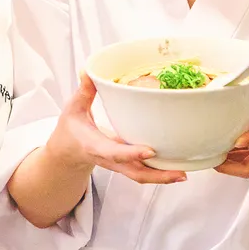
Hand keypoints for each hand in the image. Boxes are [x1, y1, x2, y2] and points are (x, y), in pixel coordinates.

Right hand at [45, 75, 186, 184]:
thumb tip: (89, 71)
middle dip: (157, 176)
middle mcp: (109, 160)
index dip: (132, 153)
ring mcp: (118, 165)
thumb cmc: (70, 131)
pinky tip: (176, 170)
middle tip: (179, 173)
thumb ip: (84, 91)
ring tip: (182, 174)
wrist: (66, 153)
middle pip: (135, 173)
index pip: (115, 152)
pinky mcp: (124, 165)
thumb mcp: (73, 108)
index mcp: (95, 146)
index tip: (150, 150)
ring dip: (162, 177)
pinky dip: (159, 173)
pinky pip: (142, 171)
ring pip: (140, 176)